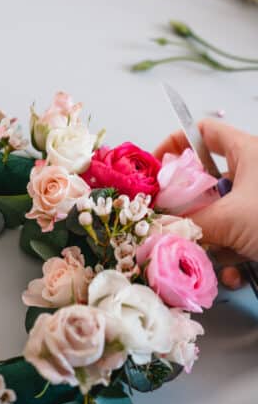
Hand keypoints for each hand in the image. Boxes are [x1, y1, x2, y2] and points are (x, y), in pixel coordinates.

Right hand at [155, 118, 257, 287]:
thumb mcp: (230, 218)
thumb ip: (186, 221)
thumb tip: (155, 224)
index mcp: (247, 152)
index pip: (202, 131)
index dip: (174, 143)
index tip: (156, 168)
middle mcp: (250, 172)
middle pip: (202, 178)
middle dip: (185, 203)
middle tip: (171, 217)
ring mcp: (254, 200)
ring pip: (214, 211)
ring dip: (207, 237)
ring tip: (207, 254)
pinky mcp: (257, 224)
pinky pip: (232, 233)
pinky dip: (228, 254)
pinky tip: (233, 272)